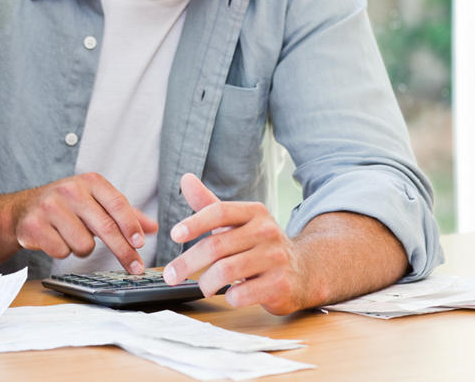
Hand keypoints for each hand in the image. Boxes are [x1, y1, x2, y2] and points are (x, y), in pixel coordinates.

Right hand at [10, 173, 157, 273]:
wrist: (23, 209)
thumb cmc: (67, 206)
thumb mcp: (95, 201)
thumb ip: (124, 213)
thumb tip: (153, 227)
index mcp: (90, 181)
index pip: (117, 203)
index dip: (131, 225)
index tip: (140, 244)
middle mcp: (70, 190)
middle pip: (105, 227)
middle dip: (123, 251)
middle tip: (135, 268)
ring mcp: (50, 207)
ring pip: (83, 244)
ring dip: (82, 248)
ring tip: (72, 236)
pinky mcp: (34, 226)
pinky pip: (62, 252)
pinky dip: (63, 251)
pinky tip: (55, 239)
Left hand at [162, 173, 307, 313]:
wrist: (303, 271)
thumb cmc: (259, 245)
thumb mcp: (236, 222)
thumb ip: (209, 203)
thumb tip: (186, 178)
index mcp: (254, 212)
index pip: (219, 211)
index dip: (194, 223)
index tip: (174, 235)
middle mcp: (267, 231)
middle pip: (216, 246)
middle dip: (187, 262)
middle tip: (171, 274)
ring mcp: (276, 258)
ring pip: (226, 271)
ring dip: (206, 282)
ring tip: (203, 286)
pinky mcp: (280, 285)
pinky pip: (243, 294)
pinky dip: (229, 297)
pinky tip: (230, 295)